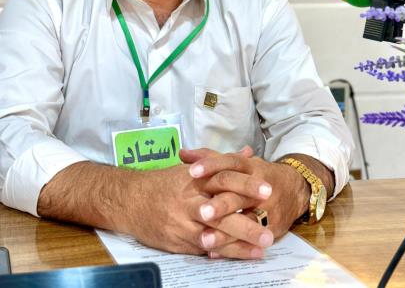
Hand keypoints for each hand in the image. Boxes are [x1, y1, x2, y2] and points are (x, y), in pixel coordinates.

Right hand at [124, 147, 274, 257]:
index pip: (224, 178)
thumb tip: (247, 152)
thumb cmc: (165, 183)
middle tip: (270, 231)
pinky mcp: (176, 241)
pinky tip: (236, 256)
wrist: (130, 200)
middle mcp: (189, 200)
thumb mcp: (193, 167)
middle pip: (221, 210)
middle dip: (247, 222)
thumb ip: (222, 161)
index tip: (268, 190)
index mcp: (195, 179)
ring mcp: (182, 222)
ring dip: (238, 244)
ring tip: (261, 249)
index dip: (246, 184)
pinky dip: (219, 252)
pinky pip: (201, 248)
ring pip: (213, 234)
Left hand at [182, 149, 310, 258]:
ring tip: (204, 239)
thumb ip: (211, 158)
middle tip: (201, 211)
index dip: (211, 166)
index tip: (192, 171)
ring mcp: (268, 208)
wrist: (295, 189)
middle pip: (239, 194)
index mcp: (249, 167)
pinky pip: (252, 240)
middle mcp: (259, 186)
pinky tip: (215, 253)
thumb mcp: (239, 163)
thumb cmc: (259, 175)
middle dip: (221, 204)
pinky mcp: (272, 227)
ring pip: (246, 221)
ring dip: (225, 232)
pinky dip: (233, 247)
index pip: (230, 163)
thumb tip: (183, 154)